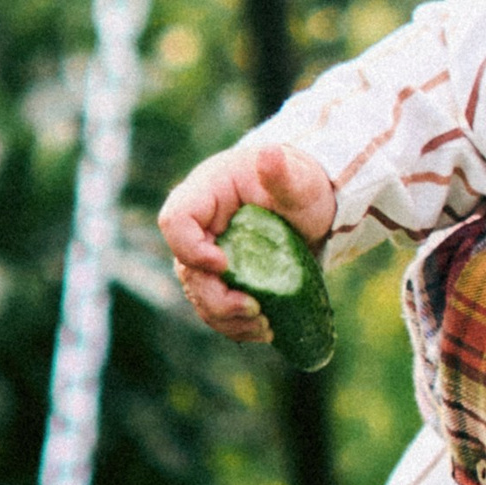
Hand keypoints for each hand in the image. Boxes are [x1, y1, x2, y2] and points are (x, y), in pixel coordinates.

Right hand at [158, 140, 336, 340]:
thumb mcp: (299, 179)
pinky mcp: (223, 281)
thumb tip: (269, 154)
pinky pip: (217, 310)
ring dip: (228, 320)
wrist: (310, 209)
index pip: (175, 221)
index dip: (190, 248)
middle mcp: (199, 228)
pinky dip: (237, 326)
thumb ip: (283, 172)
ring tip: (266, 326)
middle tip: (254, 309)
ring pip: (200, 296)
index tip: (225, 264)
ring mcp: (207, 257)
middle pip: (185, 270)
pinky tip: (265, 330)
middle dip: (216, 298)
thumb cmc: (300, 185)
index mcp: (205, 194)